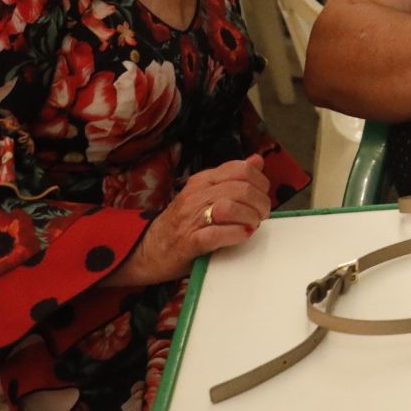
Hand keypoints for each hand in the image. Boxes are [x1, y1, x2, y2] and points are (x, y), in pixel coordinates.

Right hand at [106, 154, 273, 285]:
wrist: (148, 250)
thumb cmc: (182, 224)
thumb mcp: (206, 193)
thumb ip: (232, 178)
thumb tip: (256, 160)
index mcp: (202, 180)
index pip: (241, 169)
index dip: (260, 182)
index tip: (262, 196)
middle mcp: (196, 195)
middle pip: (242, 188)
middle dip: (260, 203)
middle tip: (261, 216)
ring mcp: (191, 218)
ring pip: (231, 206)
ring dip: (250, 218)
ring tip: (251, 226)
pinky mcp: (189, 242)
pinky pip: (217, 234)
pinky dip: (235, 234)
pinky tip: (241, 236)